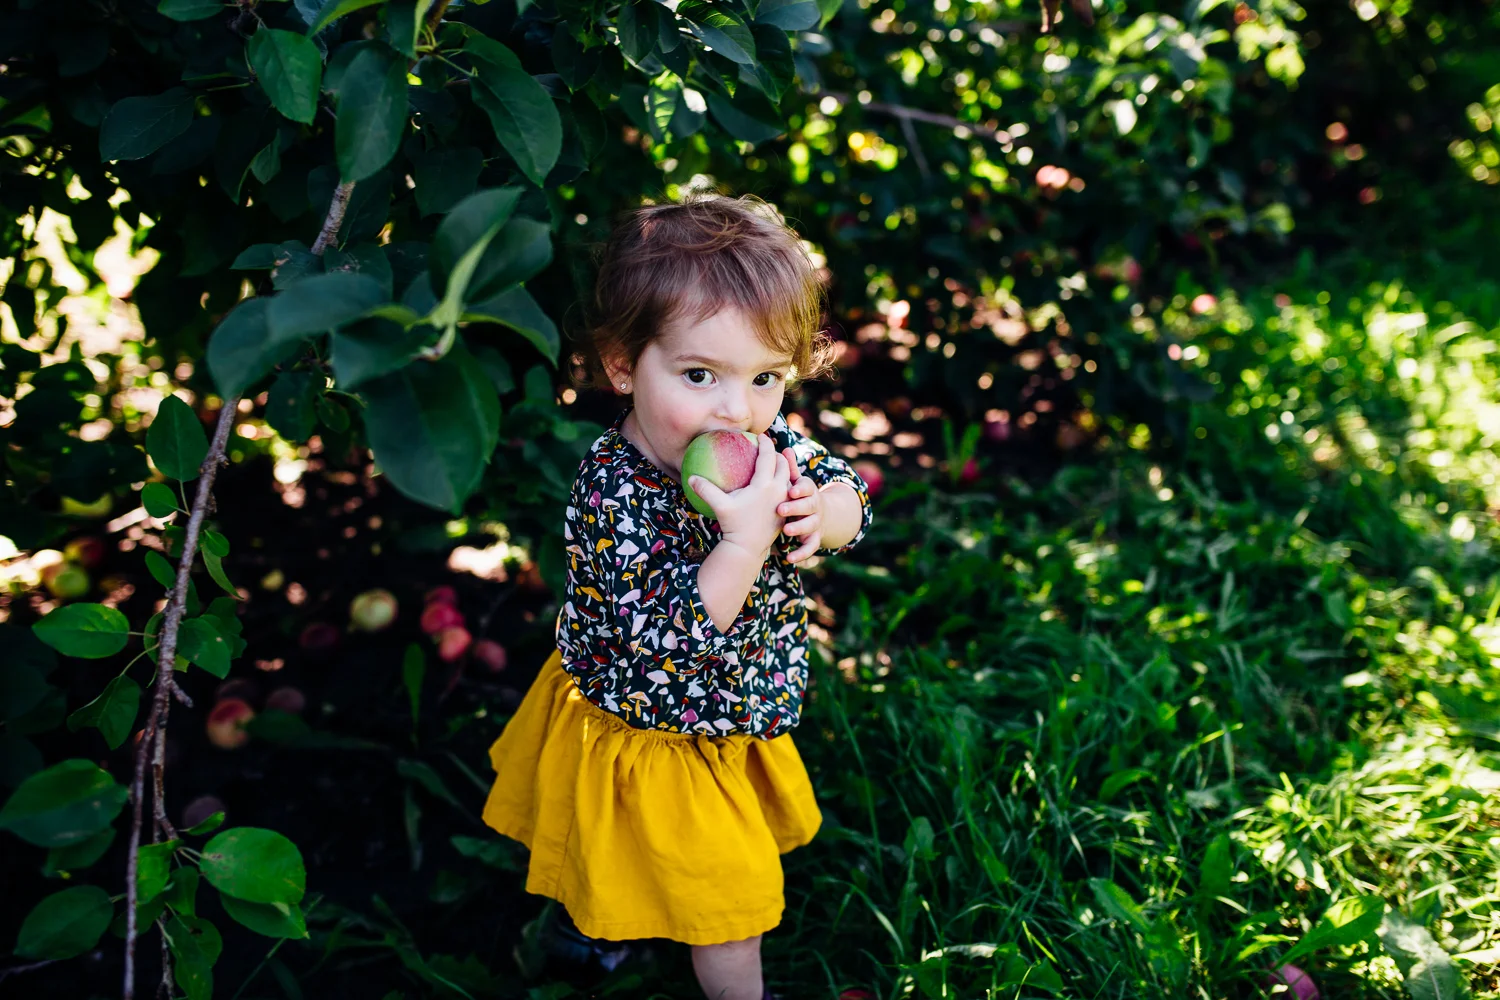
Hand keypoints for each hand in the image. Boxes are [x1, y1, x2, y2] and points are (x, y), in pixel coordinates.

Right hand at [687, 434, 788, 557]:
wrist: (748, 548)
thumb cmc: (733, 526)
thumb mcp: (719, 506)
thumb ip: (706, 490)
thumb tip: (689, 477)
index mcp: (765, 485)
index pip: (768, 456)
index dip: (765, 443)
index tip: (761, 435)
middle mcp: (779, 490)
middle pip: (784, 464)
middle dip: (778, 454)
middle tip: (768, 450)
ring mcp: (784, 501)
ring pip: (789, 478)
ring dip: (783, 469)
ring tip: (773, 465)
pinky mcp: (786, 511)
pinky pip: (788, 491)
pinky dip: (783, 483)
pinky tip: (773, 485)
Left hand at [776, 447, 823, 563]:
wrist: (819, 514)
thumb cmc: (798, 496)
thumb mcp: (795, 482)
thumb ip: (788, 468)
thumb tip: (783, 447)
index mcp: (807, 490)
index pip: (806, 487)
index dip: (800, 488)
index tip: (790, 490)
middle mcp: (814, 505)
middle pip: (809, 505)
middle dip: (796, 507)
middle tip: (781, 510)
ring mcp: (816, 522)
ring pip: (811, 525)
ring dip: (799, 528)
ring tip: (787, 531)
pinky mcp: (814, 538)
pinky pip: (811, 547)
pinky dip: (801, 553)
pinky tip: (788, 558)